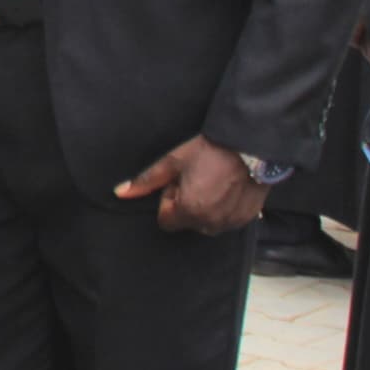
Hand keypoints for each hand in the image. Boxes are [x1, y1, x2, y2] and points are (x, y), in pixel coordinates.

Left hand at [113, 135, 268, 234]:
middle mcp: (211, 223)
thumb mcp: (172, 162)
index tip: (177, 184)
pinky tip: (227, 188)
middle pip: (186, 223)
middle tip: (196, 180)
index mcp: (189, 211)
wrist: (250, 146)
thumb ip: (145, 181)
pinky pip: (226, 220)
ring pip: (207, 223)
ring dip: (205, 208)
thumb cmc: (208, 151)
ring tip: (212, 182)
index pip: (166, 221)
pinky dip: (223, 209)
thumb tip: (120, 192)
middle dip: (186, 205)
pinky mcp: (247, 218)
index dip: (168, 201)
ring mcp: (231, 223)